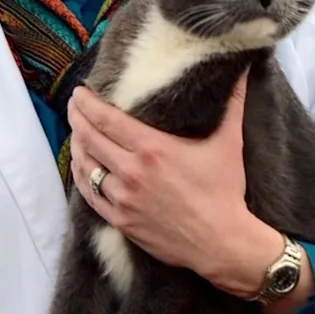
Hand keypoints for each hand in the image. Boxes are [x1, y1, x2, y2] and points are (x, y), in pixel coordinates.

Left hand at [67, 73, 283, 292]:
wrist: (222, 242)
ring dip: (77, 146)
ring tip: (76, 132)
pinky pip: (90, 195)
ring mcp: (124, 199)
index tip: (79, 92)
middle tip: (73, 105)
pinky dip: (81, 177)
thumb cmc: (224, 190)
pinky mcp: (121, 221)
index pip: (106, 119)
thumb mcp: (229, 142)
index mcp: (151, 148)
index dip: (87, 103)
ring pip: (86, 166)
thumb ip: (232, 103)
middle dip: (77, 118)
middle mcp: (132, 171)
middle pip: (90, 138)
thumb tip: (241, 71)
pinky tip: (81, 166)